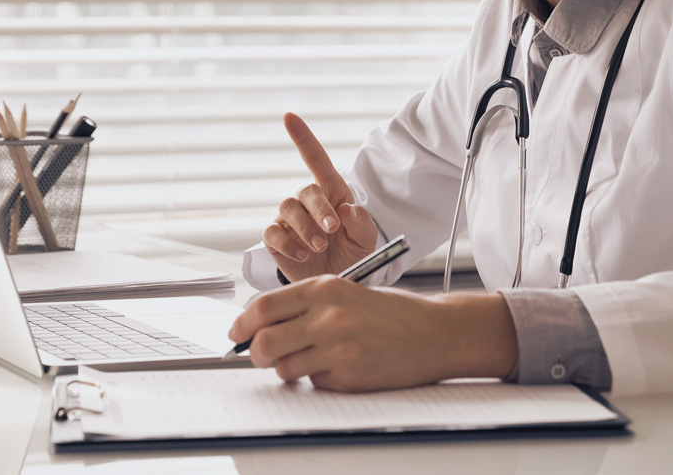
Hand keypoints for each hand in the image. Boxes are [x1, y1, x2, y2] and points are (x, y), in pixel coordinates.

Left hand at [228, 276, 518, 391]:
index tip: (237, 332)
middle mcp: (327, 316)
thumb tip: (264, 325)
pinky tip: (343, 365)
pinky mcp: (348, 376)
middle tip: (262, 356)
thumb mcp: (348, 292)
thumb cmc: (394, 312)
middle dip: (257, 354)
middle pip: (264, 344)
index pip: (264, 307)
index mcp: (325, 289)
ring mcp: (337, 348)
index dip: (243, 323)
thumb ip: (307, 304)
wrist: (436, 332)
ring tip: (314, 359)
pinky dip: (321, 379)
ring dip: (291, 369)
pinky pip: (316, 383)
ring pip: (286, 369)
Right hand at [264, 113, 378, 281]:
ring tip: (319, 247)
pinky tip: (303, 255)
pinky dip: (289, 244)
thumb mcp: (366, 241)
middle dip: (320, 209)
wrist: (334, 282)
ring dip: (306, 229)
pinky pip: (274, 233)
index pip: (315, 160)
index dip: (303, 137)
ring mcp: (289, 219)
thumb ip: (361, 224)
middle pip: (305, 190)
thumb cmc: (351, 254)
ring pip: (288, 209)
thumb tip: (347, 209)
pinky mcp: (275, 239)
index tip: (289, 117)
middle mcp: (308, 202)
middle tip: (332, 231)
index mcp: (332, 193)